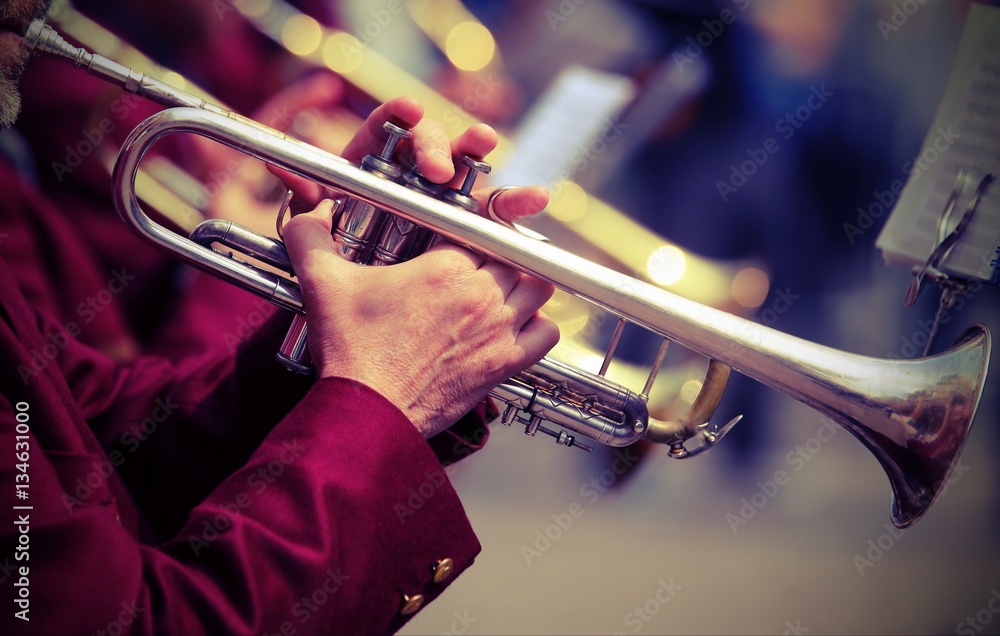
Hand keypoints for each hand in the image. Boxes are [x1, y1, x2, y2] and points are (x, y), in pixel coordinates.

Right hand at [280, 98, 558, 436]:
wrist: (369, 412)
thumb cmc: (351, 351)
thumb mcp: (322, 284)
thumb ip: (309, 236)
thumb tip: (310, 210)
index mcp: (445, 266)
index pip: (480, 227)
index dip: (472, 230)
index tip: (460, 240)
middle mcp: (480, 293)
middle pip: (513, 255)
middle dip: (496, 256)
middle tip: (474, 266)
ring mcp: (499, 329)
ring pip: (537, 288)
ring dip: (522, 286)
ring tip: (498, 292)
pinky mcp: (506, 363)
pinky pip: (547, 332)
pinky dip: (539, 325)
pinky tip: (516, 325)